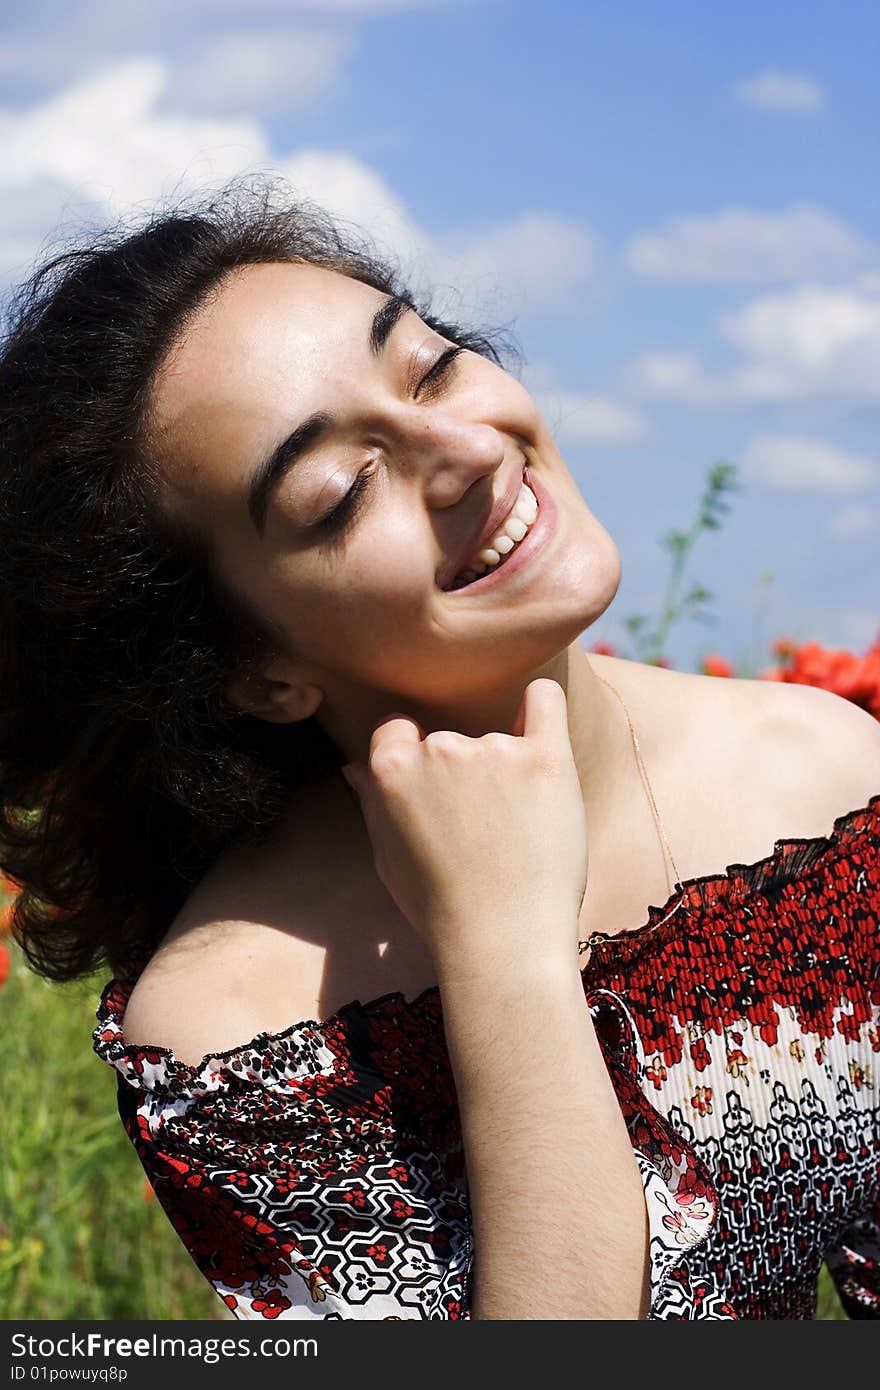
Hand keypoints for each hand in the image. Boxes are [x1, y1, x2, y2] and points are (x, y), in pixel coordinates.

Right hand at [341, 679, 588, 973]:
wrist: (504, 942)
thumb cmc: (440, 909)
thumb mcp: (386, 859)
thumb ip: (372, 804)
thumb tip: (354, 768)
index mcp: (391, 768)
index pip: (395, 730)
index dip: (412, 759)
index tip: (434, 793)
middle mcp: (439, 749)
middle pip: (448, 739)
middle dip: (460, 773)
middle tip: (480, 828)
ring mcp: (494, 750)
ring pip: (496, 737)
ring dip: (504, 770)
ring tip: (517, 832)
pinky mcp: (546, 759)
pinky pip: (545, 702)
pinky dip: (541, 705)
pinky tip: (539, 716)